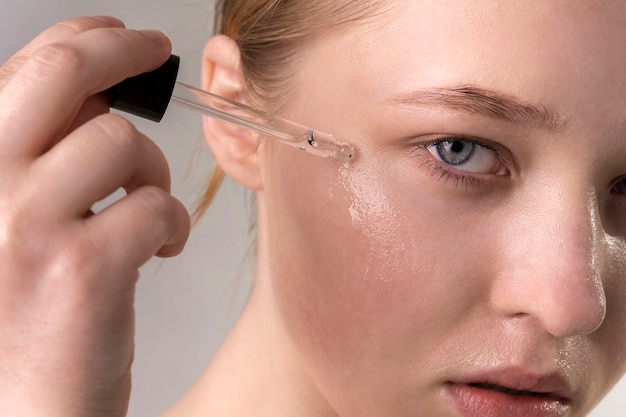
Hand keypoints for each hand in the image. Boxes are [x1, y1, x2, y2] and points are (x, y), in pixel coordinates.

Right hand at [0, 16, 189, 416]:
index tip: (123, 36)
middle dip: (122, 48)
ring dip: (153, 171)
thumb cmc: (23, 312)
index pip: (26, 68)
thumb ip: (41, 154)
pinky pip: (154, 206)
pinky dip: (169, 224)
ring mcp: (25, 227)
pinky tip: (158, 249)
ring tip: (148, 209)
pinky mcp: (81, 271)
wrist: (20, 408)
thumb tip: (100, 91)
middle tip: (155, 47)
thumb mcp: (12, 219)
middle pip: (63, 71)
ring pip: (121, 142)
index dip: (84, 38)